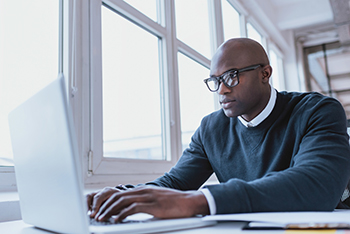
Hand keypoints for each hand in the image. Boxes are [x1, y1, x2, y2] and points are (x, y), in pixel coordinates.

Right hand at [86, 187, 121, 217]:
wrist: (123, 196)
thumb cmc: (122, 200)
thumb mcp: (121, 203)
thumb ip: (116, 208)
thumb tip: (111, 215)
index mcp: (109, 191)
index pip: (100, 196)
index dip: (96, 206)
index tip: (94, 214)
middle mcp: (102, 191)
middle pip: (93, 196)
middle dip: (90, 207)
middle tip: (90, 215)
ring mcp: (97, 193)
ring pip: (88, 197)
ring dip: (86, 206)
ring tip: (87, 214)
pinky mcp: (94, 197)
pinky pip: (87, 200)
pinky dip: (86, 206)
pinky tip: (87, 213)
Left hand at [93, 186, 209, 221]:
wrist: (188, 202)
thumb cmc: (174, 203)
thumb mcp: (156, 200)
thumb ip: (144, 203)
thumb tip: (132, 210)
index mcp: (143, 190)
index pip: (121, 194)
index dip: (108, 202)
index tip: (101, 210)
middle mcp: (143, 191)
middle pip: (118, 196)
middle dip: (105, 207)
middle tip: (96, 216)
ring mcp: (147, 197)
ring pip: (122, 202)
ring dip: (109, 211)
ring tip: (102, 219)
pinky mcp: (152, 205)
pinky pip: (132, 209)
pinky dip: (122, 215)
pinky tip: (116, 220)